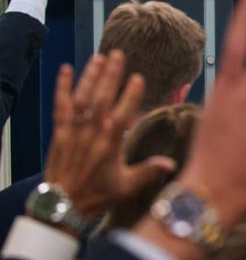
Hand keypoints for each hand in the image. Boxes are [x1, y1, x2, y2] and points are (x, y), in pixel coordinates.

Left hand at [46, 50, 175, 222]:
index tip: (139, 77)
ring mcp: (74, 130)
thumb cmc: (97, 195)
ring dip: (90, 76)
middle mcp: (92, 132)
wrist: (63, 205)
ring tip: (99, 57)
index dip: (131, 94)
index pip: (123, 112)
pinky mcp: (59, 132)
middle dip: (110, 75)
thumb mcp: (126, 186)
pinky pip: (60, 106)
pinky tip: (64, 69)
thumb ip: (148, 171)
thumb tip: (172, 164)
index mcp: (110, 143)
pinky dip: (61, 87)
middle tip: (117, 55)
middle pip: (102, 98)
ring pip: (82, 98)